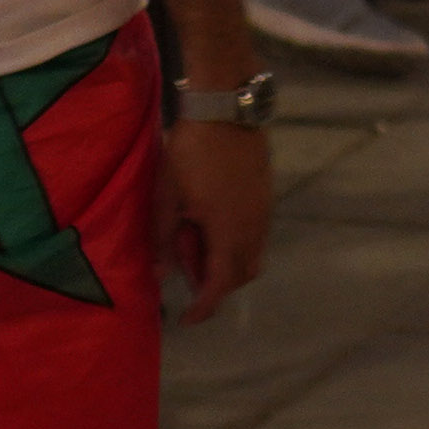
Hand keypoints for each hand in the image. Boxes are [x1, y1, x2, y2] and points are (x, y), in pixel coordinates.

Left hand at [163, 118, 269, 321]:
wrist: (225, 109)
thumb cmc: (190, 153)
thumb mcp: (167, 196)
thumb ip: (163, 239)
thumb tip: (161, 274)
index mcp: (227, 231)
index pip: (220, 284)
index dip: (203, 307)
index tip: (185, 319)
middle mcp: (253, 227)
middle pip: (243, 274)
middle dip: (217, 285)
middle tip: (187, 271)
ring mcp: (264, 210)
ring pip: (254, 255)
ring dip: (229, 263)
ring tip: (198, 244)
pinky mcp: (267, 195)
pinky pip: (257, 235)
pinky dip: (238, 244)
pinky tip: (213, 225)